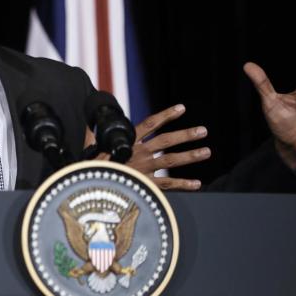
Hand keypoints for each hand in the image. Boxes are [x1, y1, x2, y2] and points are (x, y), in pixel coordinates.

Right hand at [84, 104, 209, 190]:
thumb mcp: (90, 147)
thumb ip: (92, 134)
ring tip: (206, 151)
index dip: (167, 115)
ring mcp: (144, 168)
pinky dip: (184, 184)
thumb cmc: (90, 167)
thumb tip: (89, 122)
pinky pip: (168, 185)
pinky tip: (197, 183)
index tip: (182, 108)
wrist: (92, 187)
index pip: (151, 123)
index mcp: (128, 141)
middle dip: (186, 135)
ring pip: (172, 161)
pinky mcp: (146, 185)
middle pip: (167, 141)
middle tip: (203, 131)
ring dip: (191, 156)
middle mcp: (139, 152)